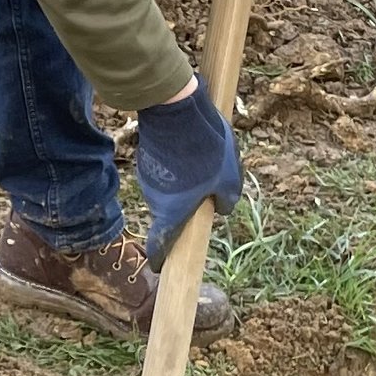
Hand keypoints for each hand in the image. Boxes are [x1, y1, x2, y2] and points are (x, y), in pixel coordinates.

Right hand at [134, 82, 241, 264]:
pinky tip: (192, 147)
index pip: (160, 244)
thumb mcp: (229, 178)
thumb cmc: (205, 150)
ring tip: (205, 160)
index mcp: (172, 213)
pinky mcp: (147, 158)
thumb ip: (227, 200)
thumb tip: (222, 208)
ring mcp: (148, 178)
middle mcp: (154, 200)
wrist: (177, 109)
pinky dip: (176, 166)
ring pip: (169, 189)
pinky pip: (164, 170)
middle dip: (187, 206)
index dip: (160, 257)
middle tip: (209, 189)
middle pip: (170, 212)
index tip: (159, 266)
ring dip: (184, 182)